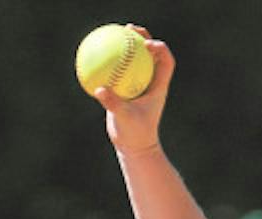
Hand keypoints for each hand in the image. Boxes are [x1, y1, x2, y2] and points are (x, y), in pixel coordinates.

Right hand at [95, 28, 172, 157]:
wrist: (134, 146)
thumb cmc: (134, 134)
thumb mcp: (124, 118)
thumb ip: (113, 103)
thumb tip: (100, 90)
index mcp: (158, 86)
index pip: (165, 62)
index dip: (160, 49)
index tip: (147, 44)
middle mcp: (151, 82)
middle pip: (151, 54)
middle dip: (142, 37)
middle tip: (128, 29)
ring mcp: (139, 85)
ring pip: (135, 60)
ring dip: (126, 46)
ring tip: (112, 34)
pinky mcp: (127, 89)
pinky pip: (119, 71)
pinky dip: (110, 63)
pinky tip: (95, 56)